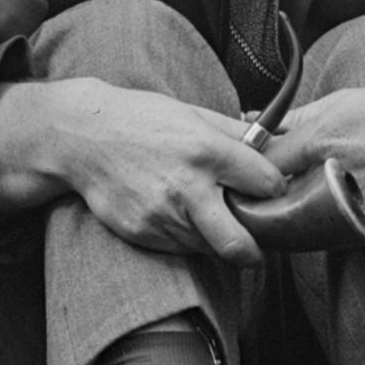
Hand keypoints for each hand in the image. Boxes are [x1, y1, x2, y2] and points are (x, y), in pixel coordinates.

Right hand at [26, 79, 284, 267]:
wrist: (84, 137)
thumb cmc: (142, 120)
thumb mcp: (193, 113)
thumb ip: (237, 131)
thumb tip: (280, 137)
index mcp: (207, 150)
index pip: (267, 185)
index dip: (276, 191)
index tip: (272, 192)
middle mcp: (188, 187)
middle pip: (239, 244)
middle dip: (255, 251)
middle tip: (257, 244)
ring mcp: (163, 215)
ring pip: (210, 249)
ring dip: (218, 241)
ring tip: (212, 218)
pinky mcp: (143, 232)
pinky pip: (181, 248)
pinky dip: (189, 239)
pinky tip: (181, 216)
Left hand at [259, 86, 364, 243]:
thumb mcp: (345, 102)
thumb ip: (295, 117)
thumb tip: (251, 118)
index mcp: (318, 138)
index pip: (257, 164)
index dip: (244, 172)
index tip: (240, 175)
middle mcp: (329, 175)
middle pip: (270, 201)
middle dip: (258, 202)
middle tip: (253, 200)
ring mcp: (348, 207)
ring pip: (293, 227)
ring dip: (282, 223)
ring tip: (283, 211)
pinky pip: (325, 238)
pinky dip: (314, 232)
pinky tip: (316, 219)